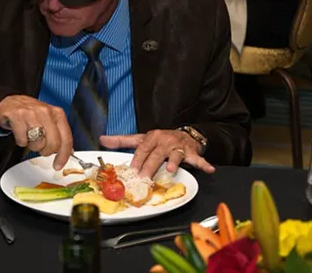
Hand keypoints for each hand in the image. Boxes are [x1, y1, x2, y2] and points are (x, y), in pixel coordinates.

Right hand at [0, 95, 72, 169]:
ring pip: (37, 143)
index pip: (66, 138)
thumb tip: (69, 151)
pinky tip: (20, 133)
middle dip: (46, 151)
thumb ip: (59, 133)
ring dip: (32, 146)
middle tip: (41, 148)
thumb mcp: (49, 119)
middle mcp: (46, 112)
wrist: (10, 101)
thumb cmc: (31, 112)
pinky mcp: (17, 117)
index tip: (59, 165)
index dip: (63, 155)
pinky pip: (22, 141)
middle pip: (53, 144)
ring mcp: (31, 114)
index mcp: (57, 113)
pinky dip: (21, 141)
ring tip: (29, 137)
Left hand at [100, 130, 214, 177]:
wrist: (184, 134)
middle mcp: (164, 140)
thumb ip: (122, 140)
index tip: (131, 170)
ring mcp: (178, 147)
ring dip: (173, 162)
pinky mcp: (191, 152)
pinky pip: (198, 159)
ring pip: (175, 156)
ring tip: (170, 169)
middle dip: (150, 166)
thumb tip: (101, 139)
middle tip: (144, 177)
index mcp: (151, 137)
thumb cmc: (159, 140)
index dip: (137, 159)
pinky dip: (204, 164)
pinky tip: (209, 169)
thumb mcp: (141, 138)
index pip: (142, 149)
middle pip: (156, 155)